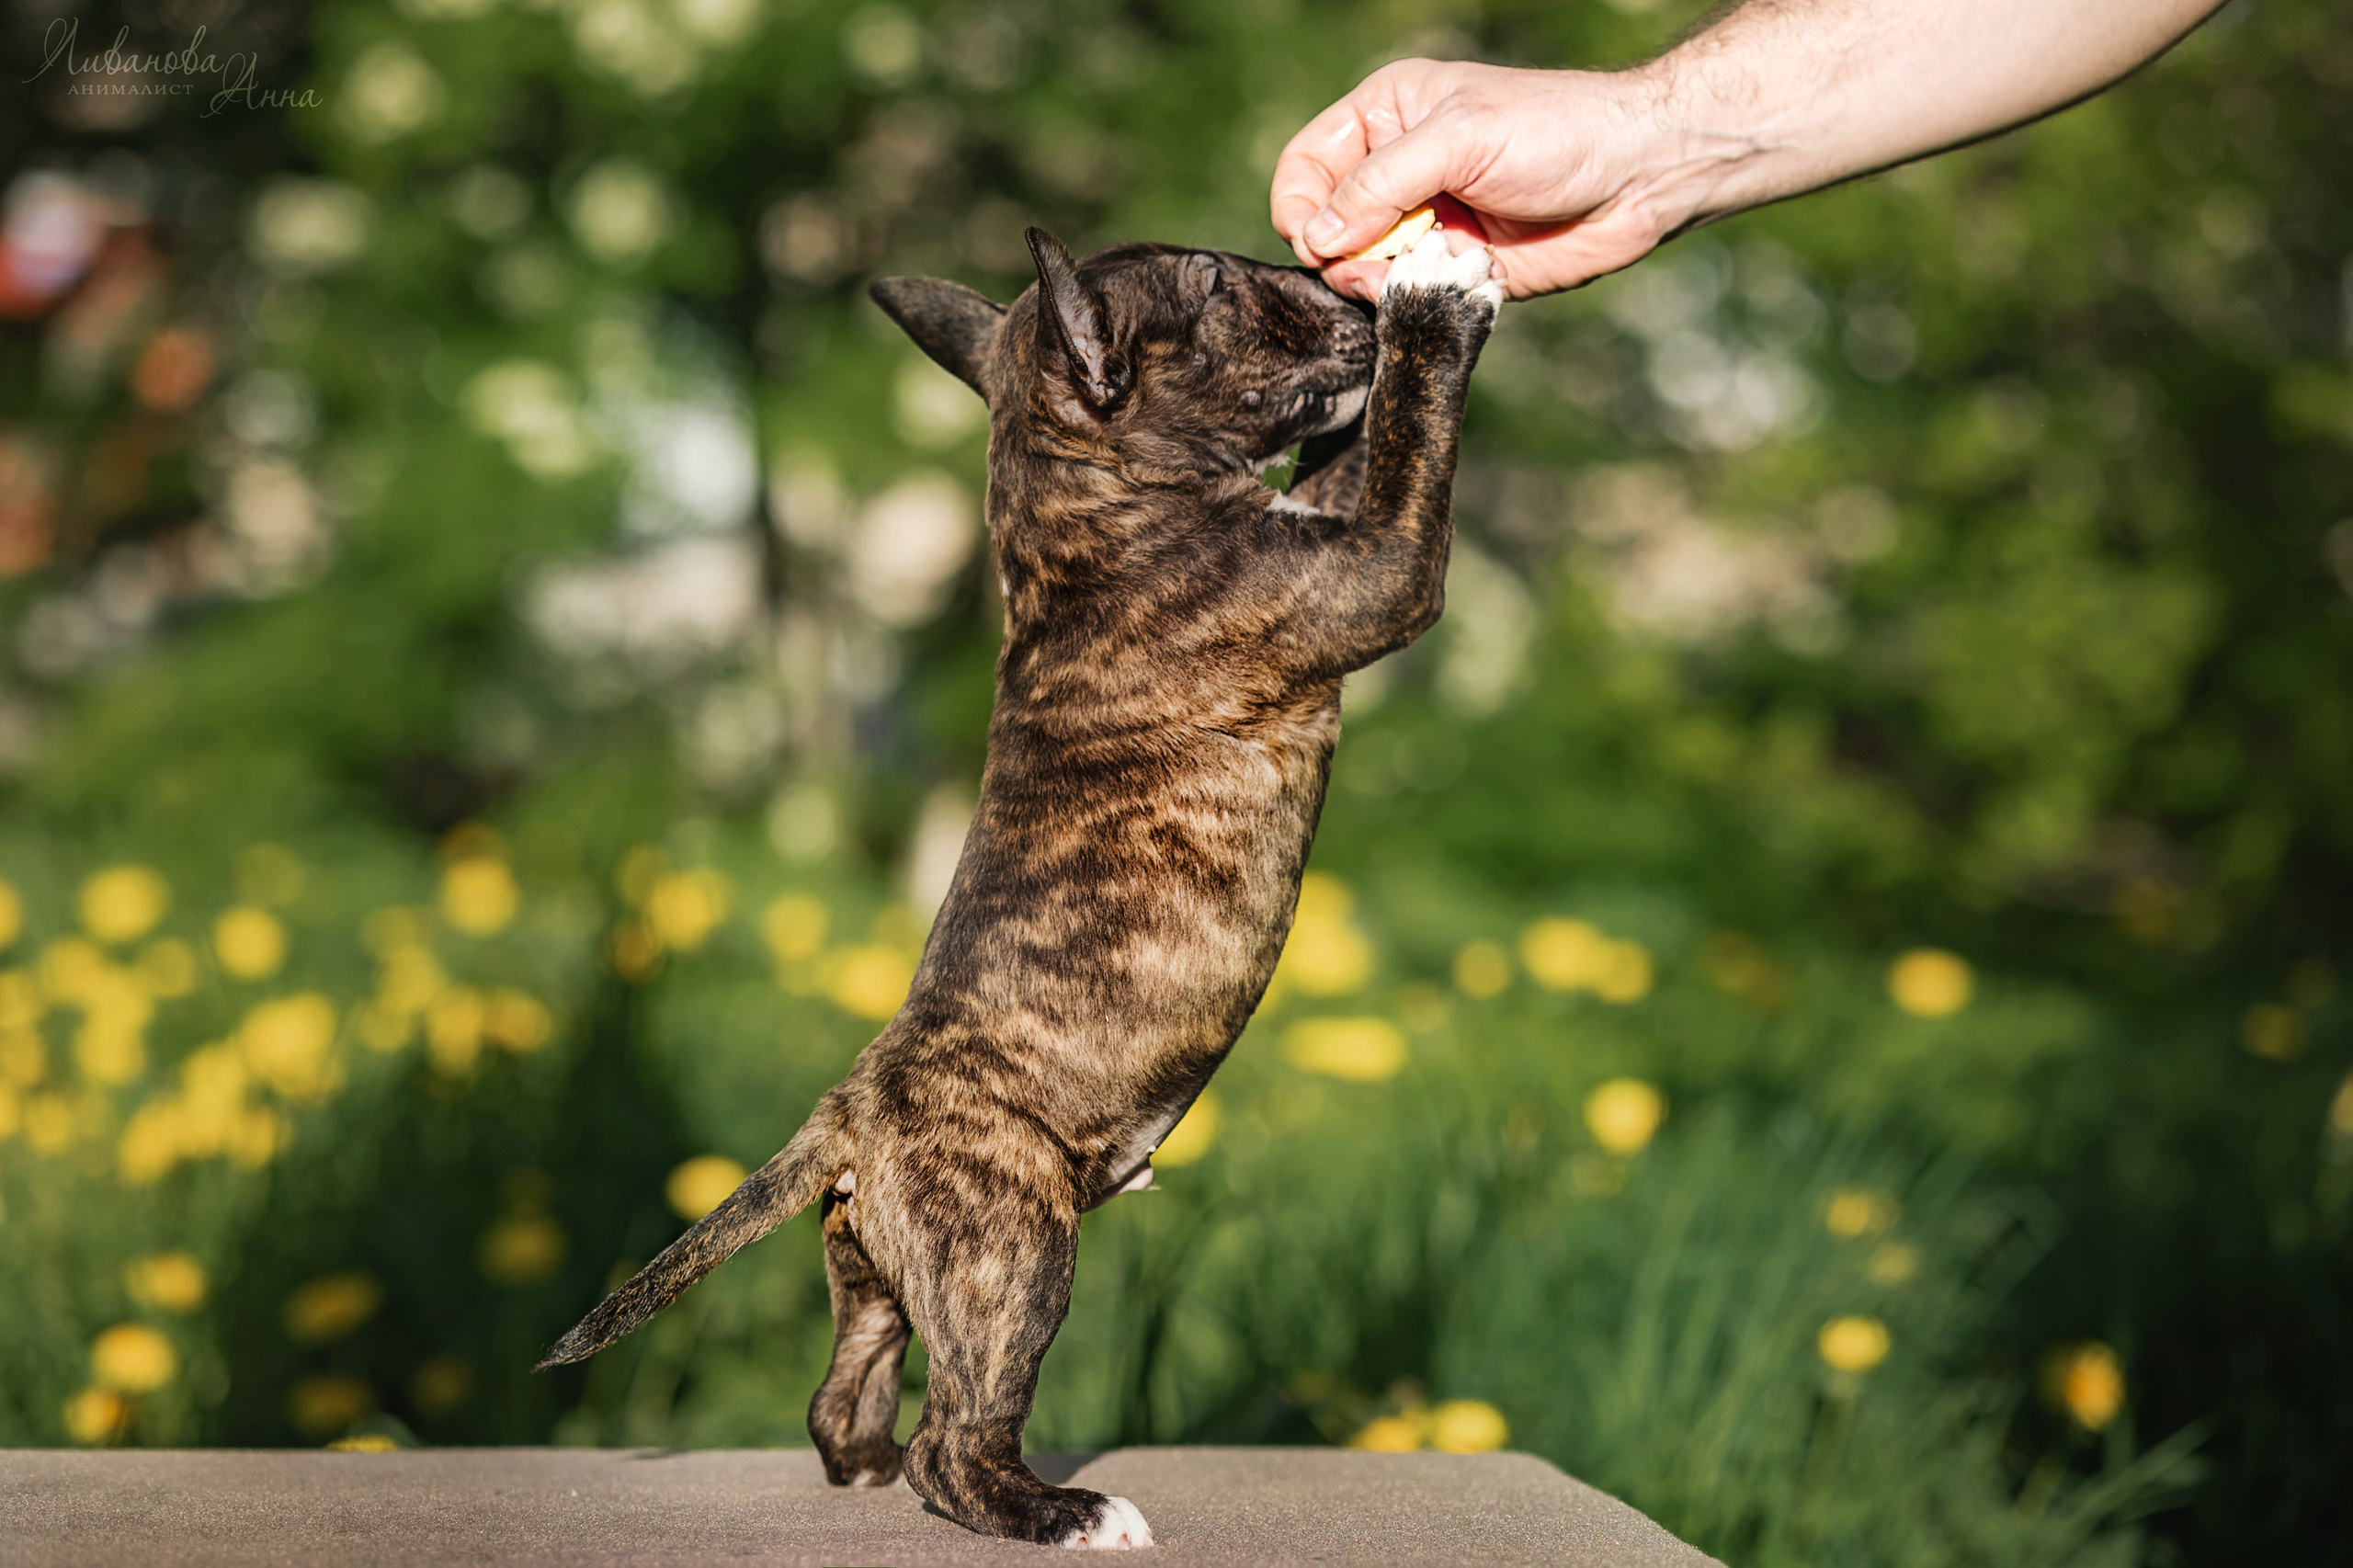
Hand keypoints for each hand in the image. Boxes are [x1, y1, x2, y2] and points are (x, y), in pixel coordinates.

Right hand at [1271, 58, 1692, 302]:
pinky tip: (1443, 283)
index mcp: (1385, 117)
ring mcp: (1424, 223)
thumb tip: (1317, 237)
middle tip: (1374, 263)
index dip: (1300, 207)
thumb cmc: (1553, 132)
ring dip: (1376, 281)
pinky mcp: (1452, 268)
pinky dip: (1411, 300)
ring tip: (1417, 271)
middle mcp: (1396, 171)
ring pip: (1360, 270)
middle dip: (1339, 252)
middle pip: (1325, 227)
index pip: (1306, 166)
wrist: (1637, 176)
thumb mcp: (1457, 139)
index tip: (1318, 241)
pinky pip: (1404, 297)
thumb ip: (1379, 185)